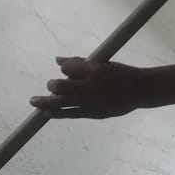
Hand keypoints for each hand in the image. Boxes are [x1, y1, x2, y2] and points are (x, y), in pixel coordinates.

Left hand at [30, 57, 148, 119]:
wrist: (140, 91)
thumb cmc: (120, 73)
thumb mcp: (102, 63)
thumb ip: (79, 62)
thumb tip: (58, 60)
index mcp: (94, 69)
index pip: (68, 67)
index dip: (64, 68)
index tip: (65, 69)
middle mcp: (90, 86)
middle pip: (61, 86)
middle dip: (53, 85)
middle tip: (50, 84)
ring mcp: (90, 101)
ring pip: (61, 102)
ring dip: (45, 102)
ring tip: (34, 101)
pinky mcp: (92, 113)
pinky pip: (70, 114)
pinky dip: (57, 114)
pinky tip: (47, 113)